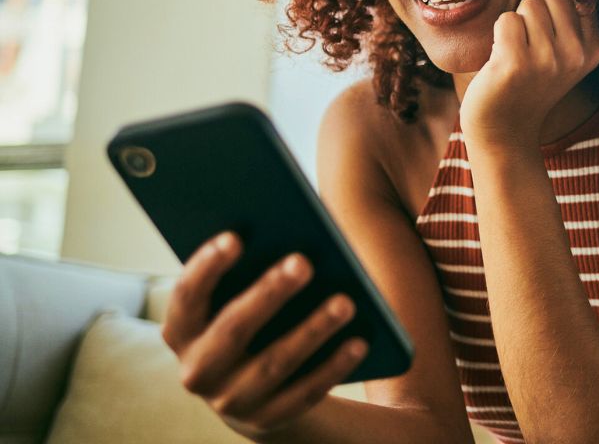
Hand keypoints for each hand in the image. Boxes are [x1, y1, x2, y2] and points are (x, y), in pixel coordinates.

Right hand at [160, 231, 367, 439]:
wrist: (255, 393)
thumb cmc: (251, 322)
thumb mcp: (238, 300)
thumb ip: (249, 271)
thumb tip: (289, 236)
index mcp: (182, 332)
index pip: (186, 297)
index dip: (206, 267)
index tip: (236, 237)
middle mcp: (197, 371)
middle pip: (232, 330)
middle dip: (268, 295)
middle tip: (304, 262)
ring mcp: (231, 401)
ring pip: (273, 364)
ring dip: (312, 331)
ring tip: (346, 301)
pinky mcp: (267, 420)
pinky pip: (304, 393)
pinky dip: (333, 367)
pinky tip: (359, 342)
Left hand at [459, 0, 598, 144]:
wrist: (504, 128)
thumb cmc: (529, 81)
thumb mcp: (565, 54)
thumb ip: (572, 18)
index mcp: (593, 49)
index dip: (554, 10)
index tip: (548, 40)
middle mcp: (576, 54)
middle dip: (534, 11)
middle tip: (529, 46)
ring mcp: (547, 60)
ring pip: (528, 4)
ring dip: (516, 24)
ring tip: (516, 54)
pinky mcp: (516, 63)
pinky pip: (506, 19)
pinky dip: (498, 35)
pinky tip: (501, 61)